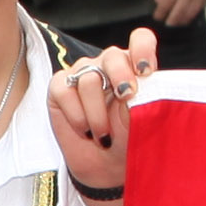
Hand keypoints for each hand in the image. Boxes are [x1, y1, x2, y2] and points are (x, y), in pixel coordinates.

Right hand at [45, 30, 159, 199]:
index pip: (140, 40)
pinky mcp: (60, 88)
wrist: (107, 165)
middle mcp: (108, 66)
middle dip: (120, 76)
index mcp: (134, 66)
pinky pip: (64, 91)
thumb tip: (134, 92)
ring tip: (104, 137)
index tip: (146, 71)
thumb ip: (143, 100)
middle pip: (112, 56)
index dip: (142, 49)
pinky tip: (85, 131)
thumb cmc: (130, 140)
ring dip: (97, 113)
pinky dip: (76, 115)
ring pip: (88, 79)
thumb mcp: (144, 121)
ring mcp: (82, 74)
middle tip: (126, 98)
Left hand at [147, 0, 205, 30]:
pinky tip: (188, 16)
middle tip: (166, 23)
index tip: (157, 17)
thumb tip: (159, 0)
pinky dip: (193, 14)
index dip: (160, 13)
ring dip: (181, 20)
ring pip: (189, 14)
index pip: (164, 5)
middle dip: (170, 20)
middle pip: (176, 13)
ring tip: (176, 23)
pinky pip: (200, 8)